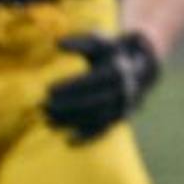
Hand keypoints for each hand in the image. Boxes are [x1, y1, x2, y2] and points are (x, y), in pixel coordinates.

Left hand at [44, 31, 160, 142]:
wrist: (141, 66)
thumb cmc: (112, 51)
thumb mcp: (99, 42)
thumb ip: (79, 42)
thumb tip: (57, 43)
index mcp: (119, 70)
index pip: (93, 81)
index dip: (71, 86)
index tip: (47, 90)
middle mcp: (124, 90)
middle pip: (93, 102)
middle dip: (67, 106)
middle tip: (41, 107)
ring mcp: (124, 106)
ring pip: (97, 118)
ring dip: (72, 122)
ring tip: (47, 121)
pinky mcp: (121, 117)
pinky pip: (106, 130)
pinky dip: (88, 137)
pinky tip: (68, 141)